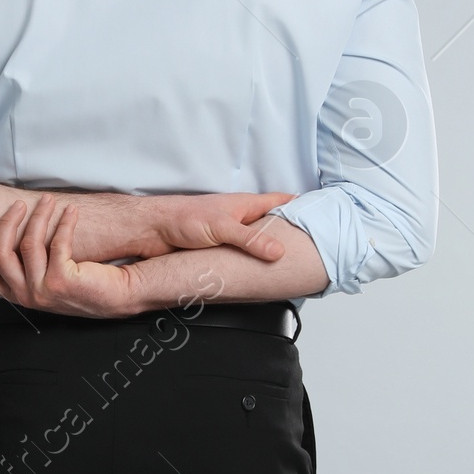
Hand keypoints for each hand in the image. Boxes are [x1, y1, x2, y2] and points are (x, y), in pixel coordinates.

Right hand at [0, 194, 148, 316]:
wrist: (117, 296)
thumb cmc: (83, 282)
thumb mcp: (45, 275)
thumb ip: (24, 263)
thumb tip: (9, 231)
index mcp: (18, 295)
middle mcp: (26, 295)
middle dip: (7, 223)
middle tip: (19, 205)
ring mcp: (42, 291)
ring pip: (28, 244)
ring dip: (39, 216)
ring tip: (48, 202)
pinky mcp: (61, 281)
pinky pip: (56, 242)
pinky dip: (64, 222)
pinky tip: (70, 213)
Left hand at [112, 190, 296, 262]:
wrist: (153, 230)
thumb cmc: (182, 218)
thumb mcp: (222, 227)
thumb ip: (250, 240)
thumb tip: (278, 251)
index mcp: (244, 205)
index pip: (279, 201)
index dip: (298, 204)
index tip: (319, 211)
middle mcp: (239, 218)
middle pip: (272, 223)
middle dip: (290, 231)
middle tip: (311, 243)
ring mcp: (230, 233)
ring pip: (257, 241)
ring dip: (270, 249)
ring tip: (291, 261)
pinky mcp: (218, 248)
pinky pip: (242, 255)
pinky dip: (252, 261)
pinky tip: (258, 272)